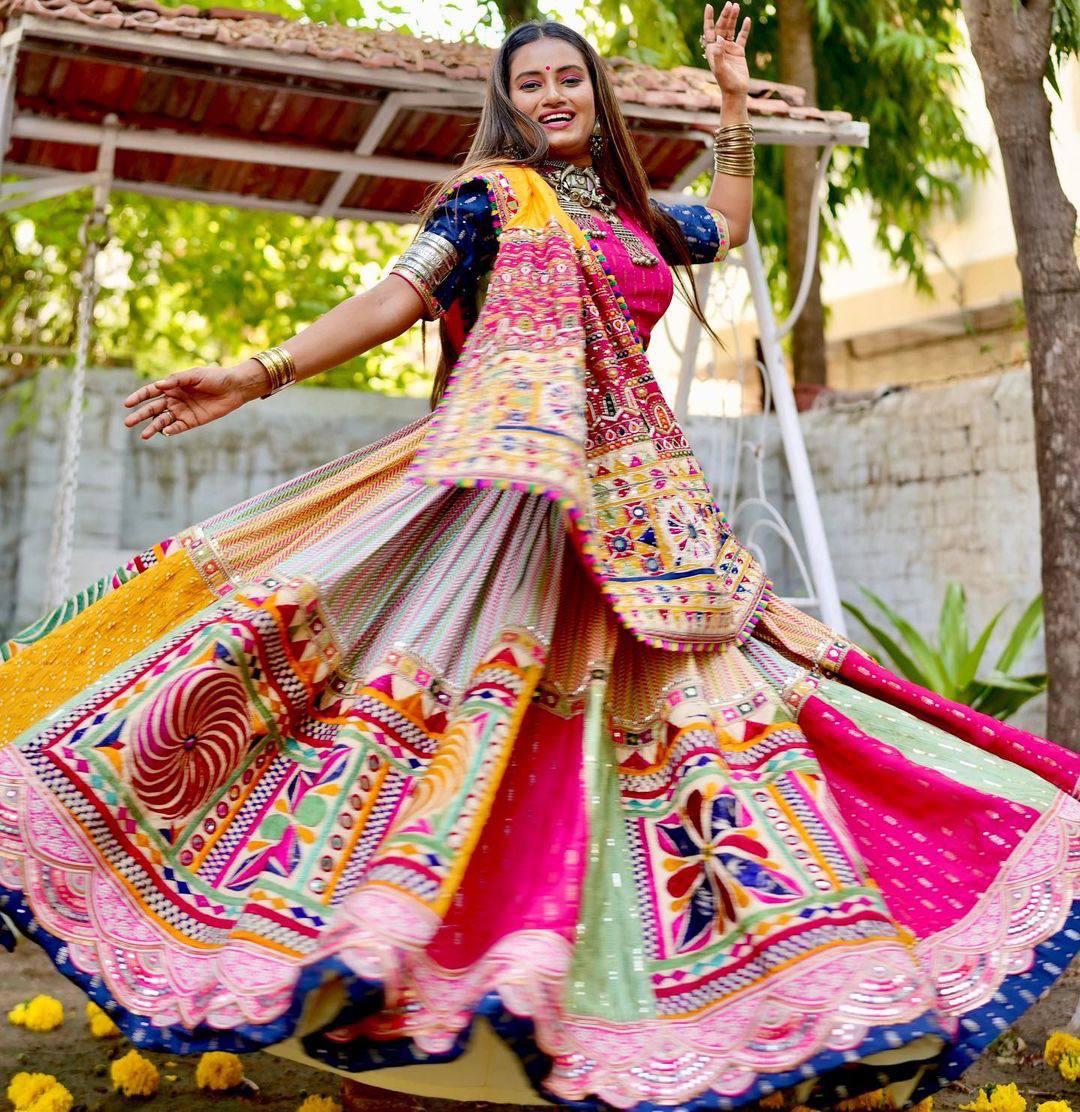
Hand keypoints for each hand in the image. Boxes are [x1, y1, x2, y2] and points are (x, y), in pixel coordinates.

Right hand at [122, 360, 266, 440]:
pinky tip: (164, 432)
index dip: (138, 397)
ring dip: (152, 427)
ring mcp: (182, 411)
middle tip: (127, 423)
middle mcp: (174, 399)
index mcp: (172, 386)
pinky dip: (170, 430)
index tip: (127, 404)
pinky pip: (178, 427)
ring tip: (143, 435)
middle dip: (140, 415)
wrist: (234, 388)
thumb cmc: (214, 377)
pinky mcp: (192, 421)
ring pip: (162, 420)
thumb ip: (177, 380)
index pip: (150, 392)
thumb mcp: (194, 375)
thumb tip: (159, 385)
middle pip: (153, 409)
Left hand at [703, 2, 751, 97]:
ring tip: (736, 6)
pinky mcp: (739, 52)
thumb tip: (718, 38)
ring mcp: (729, 49)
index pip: (709, 31)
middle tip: (730, 4)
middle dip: (725, 16)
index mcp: (712, 50)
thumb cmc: (726, 82)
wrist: (736, 92)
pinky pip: (742, 37)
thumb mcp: (720, 69)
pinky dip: (744, 29)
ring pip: (731, 30)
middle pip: (721, 27)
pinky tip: (747, 20)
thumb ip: (718, 54)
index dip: (708, 18)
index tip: (709, 6)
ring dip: (733, 18)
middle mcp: (720, 47)